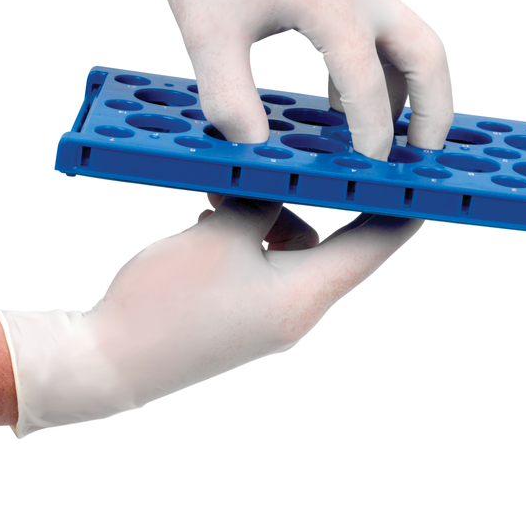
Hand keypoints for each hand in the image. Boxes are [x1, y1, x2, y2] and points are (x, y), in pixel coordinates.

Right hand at [0, 195, 421, 436]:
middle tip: (301, 163)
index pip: (374, 247)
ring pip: (291, 247)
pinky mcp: (243, 315)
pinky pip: (263, 261)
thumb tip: (277, 187)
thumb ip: (262, 202)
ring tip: (225, 197)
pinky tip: (215, 219)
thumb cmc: (165, 302)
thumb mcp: (223, 233)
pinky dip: (249, 234)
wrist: (105, 361)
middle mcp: (296, 310)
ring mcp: (269, 317)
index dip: (401, 209)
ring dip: (267, 215)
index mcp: (304, 295)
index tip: (419, 179)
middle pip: (332, 244)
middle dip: (312, 199)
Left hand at [81, 0, 452, 158]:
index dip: (373, 134)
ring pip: (412, 40)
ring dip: (409, 90)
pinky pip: (384, 30)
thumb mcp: (208, 37)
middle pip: (427, 54)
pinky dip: (379, 69)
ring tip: (383, 134)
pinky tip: (343, 97)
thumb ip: (232, 102)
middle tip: (423, 157)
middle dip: (434, 112)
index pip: (368, 82)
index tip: (369, 170)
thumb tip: (256, 151)